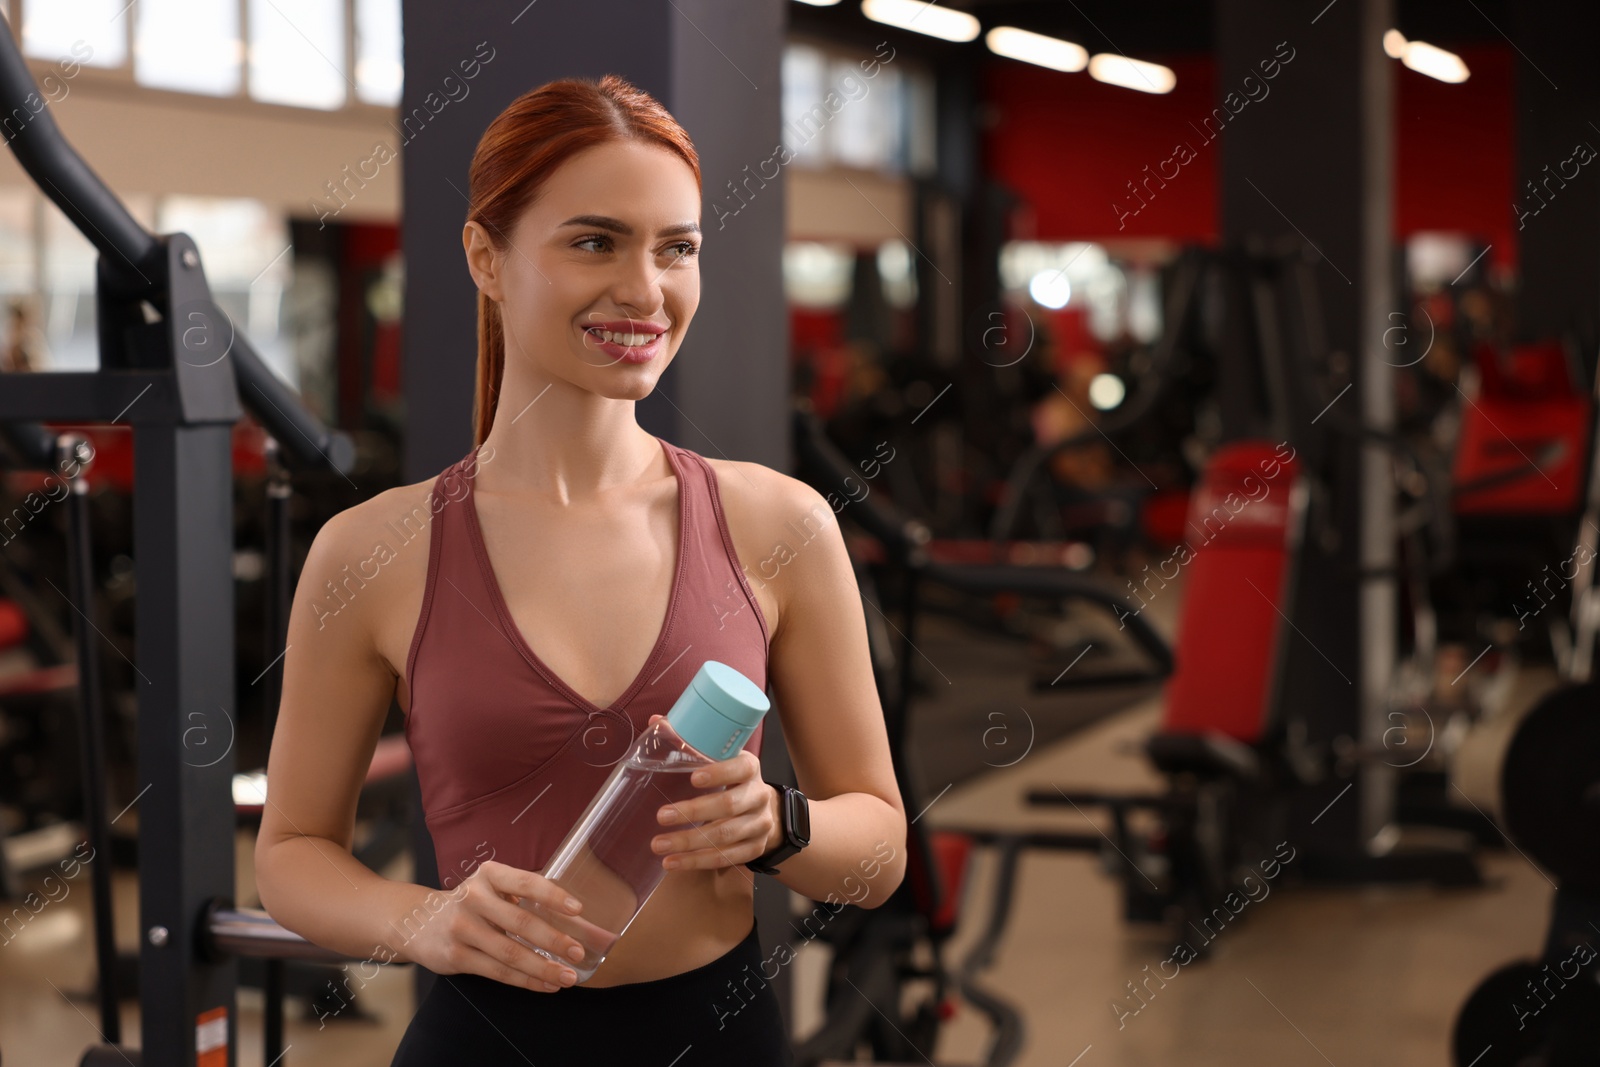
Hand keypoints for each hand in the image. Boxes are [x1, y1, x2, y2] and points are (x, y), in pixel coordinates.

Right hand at [401, 860, 588, 992]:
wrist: (418, 921)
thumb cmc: (471, 903)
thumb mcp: (491, 887)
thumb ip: (523, 896)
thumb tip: (574, 916)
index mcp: (489, 875)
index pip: (526, 882)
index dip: (553, 896)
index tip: (578, 909)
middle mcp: (474, 898)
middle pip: (521, 922)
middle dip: (555, 940)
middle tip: (579, 952)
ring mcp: (462, 928)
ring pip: (510, 953)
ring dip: (543, 967)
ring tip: (568, 977)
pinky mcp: (456, 956)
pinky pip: (497, 971)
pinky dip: (525, 980)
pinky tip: (545, 985)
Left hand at [646, 713, 780, 870]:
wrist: (769, 811)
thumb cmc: (733, 779)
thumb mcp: (721, 758)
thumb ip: (690, 742)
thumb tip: (656, 722)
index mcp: (750, 768)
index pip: (740, 768)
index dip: (719, 773)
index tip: (693, 778)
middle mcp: (758, 796)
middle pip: (729, 806)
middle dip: (693, 812)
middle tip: (661, 816)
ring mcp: (759, 825)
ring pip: (725, 837)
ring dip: (689, 843)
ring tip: (658, 844)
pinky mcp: (754, 849)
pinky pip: (726, 858)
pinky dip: (697, 862)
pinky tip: (672, 863)